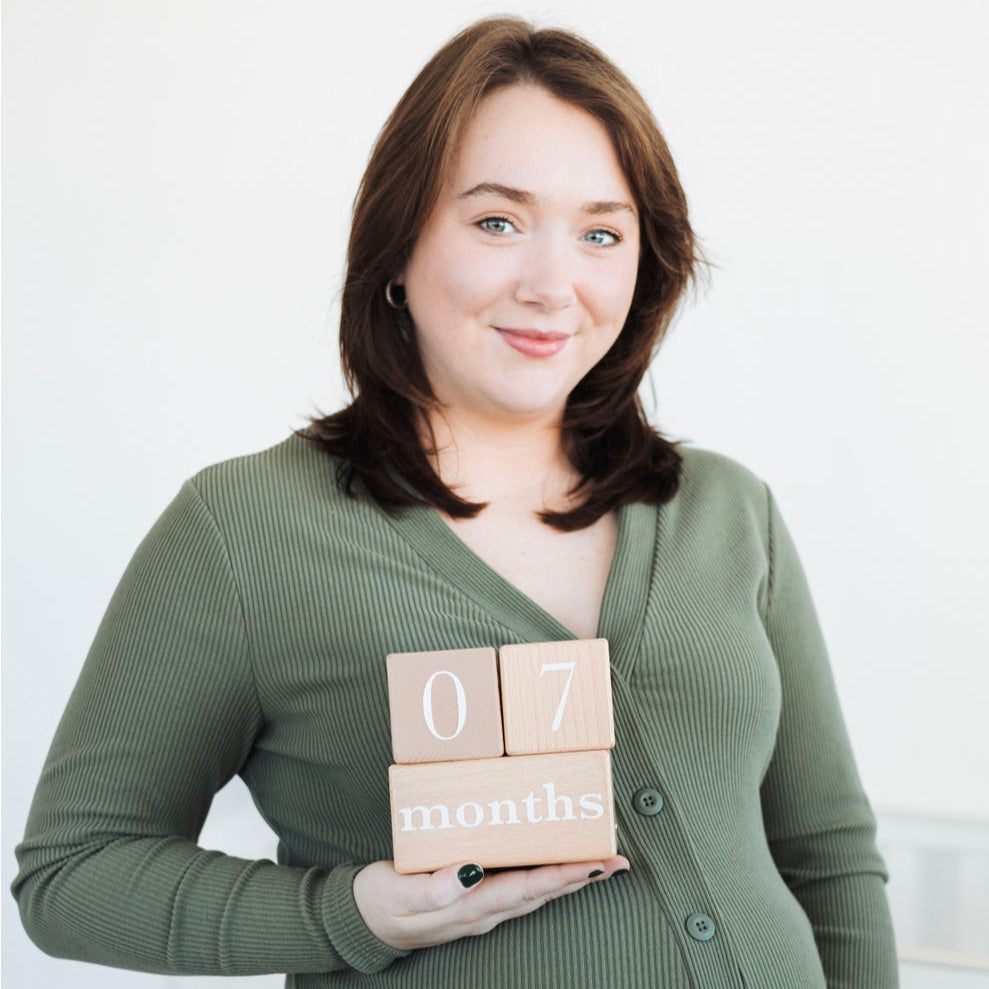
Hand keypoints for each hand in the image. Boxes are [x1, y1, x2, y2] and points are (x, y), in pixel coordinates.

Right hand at [353, 856, 629, 950]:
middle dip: (580, 876)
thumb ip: (433, 889)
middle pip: (542, 892)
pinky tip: (549, 862)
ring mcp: (480, 908)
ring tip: (596, 861)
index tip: (597, 864)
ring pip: (534, 891)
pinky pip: (517, 886)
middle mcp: (484, 910)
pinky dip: (541, 875)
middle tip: (616, 860)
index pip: (529, 887)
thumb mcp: (400, 894)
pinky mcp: (472, 899)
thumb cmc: (382, 904)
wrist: (362, 922)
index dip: (565, 875)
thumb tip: (470, 873)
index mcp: (472, 906)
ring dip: (567, 877)